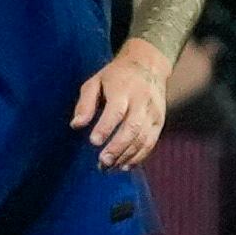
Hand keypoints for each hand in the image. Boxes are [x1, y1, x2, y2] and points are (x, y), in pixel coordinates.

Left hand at [73, 36, 171, 172]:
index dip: (106, 127)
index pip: (116, 111)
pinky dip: (139, 156)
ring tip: (109, 168)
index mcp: (124, 90)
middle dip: (117, 147)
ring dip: (127, 156)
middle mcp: (142, 102)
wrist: (148, 67)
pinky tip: (125, 166)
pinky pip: (151, 142)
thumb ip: (85, 103)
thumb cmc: (115, 76)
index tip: (93, 142)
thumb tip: (75, 125)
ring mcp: (153, 113)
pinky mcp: (159, 122)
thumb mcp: (95, 82)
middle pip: (132, 128)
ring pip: (143, 138)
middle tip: (102, 162)